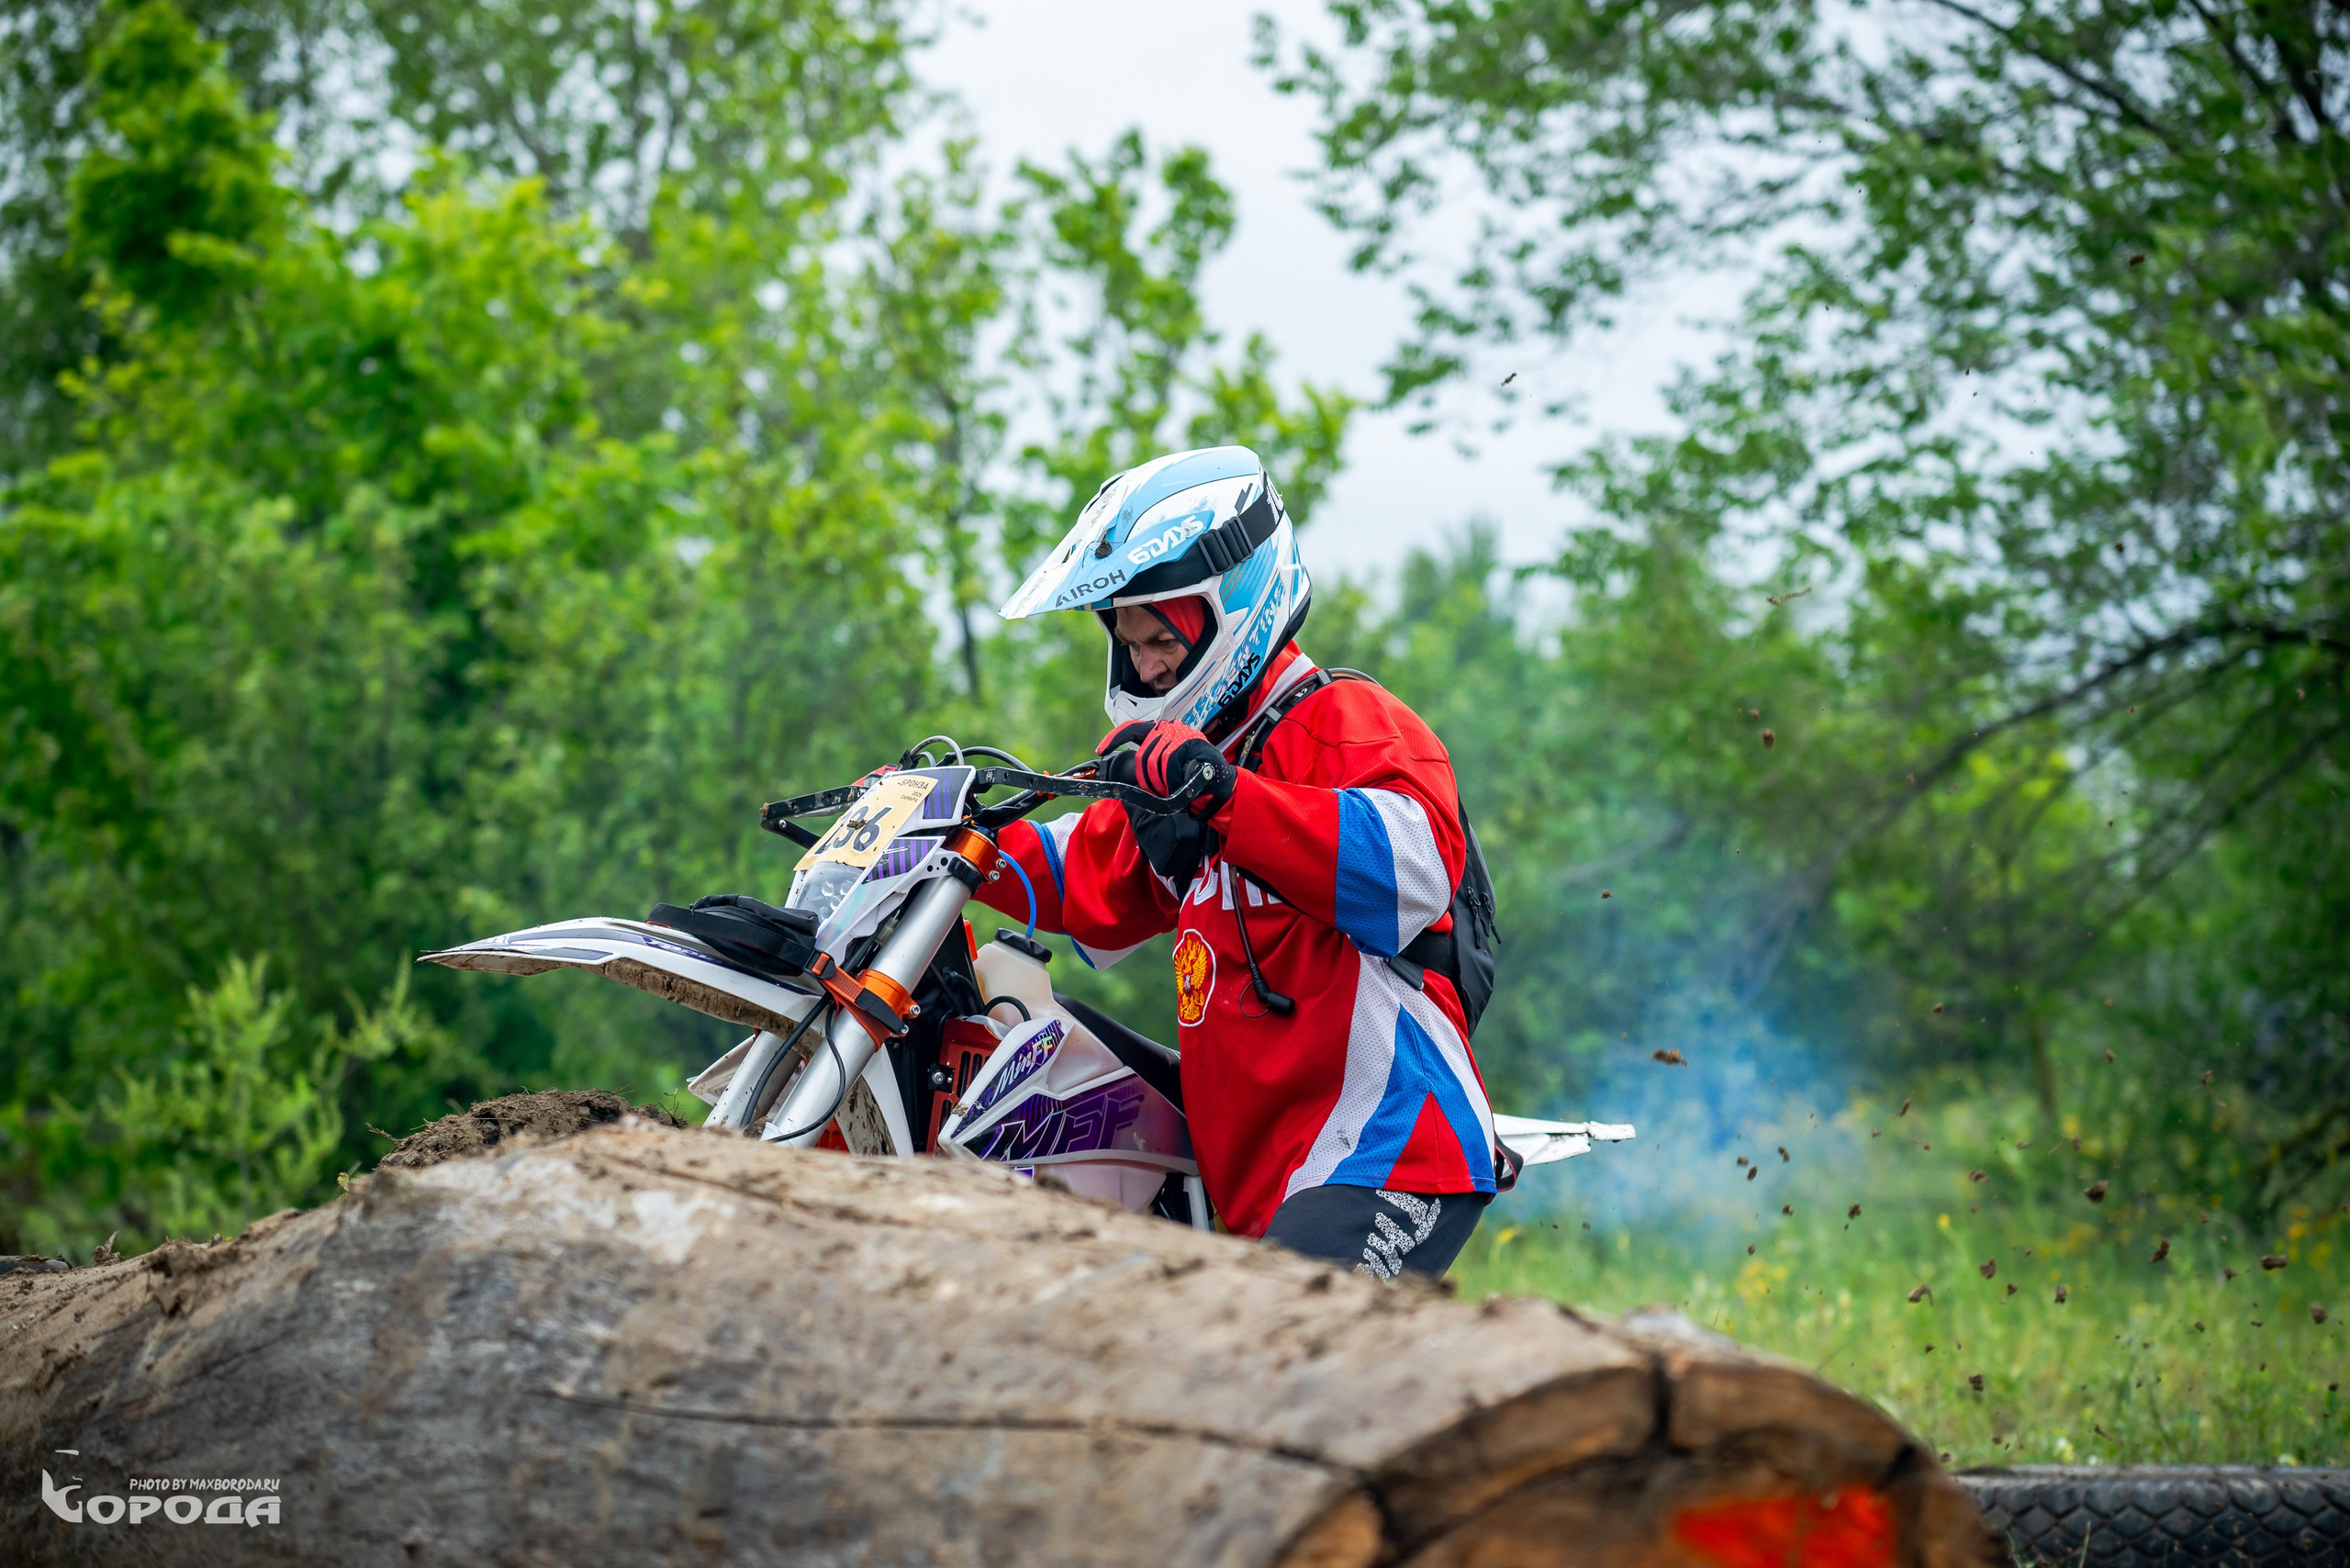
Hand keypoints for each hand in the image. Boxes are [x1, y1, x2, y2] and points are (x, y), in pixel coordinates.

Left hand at [1097, 721, 1236, 815]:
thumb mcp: (1167, 765)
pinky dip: (1171, 779)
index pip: (1132, 728)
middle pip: (1142, 755)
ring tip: (1173, 786)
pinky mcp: (1188, 742)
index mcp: (1162, 730)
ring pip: (1154, 761)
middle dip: (1147, 779)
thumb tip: (1129, 764)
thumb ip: (1151, 758)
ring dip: (1160, 782)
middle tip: (1161, 789)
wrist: (1219, 782)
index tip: (1101, 750)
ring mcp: (1180, 733)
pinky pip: (1168, 764)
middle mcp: (1169, 727)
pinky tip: (1180, 782)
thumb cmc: (1191, 776)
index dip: (1114, 738)